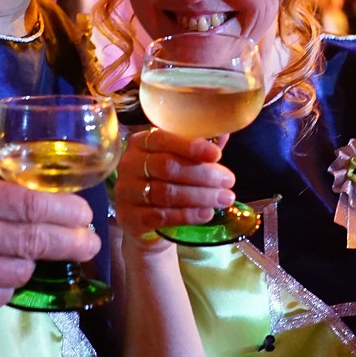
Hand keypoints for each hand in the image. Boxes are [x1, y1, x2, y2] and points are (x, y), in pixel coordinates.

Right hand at [0, 177, 100, 327]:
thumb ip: (0, 201)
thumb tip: (57, 209)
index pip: (33, 205)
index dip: (67, 212)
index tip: (87, 216)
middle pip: (38, 240)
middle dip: (73, 243)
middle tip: (92, 244)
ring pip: (23, 271)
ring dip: (24, 264)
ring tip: (2, 257)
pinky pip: (3, 297)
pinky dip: (1, 287)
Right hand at [113, 127, 233, 247]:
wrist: (147, 223)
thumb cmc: (167, 184)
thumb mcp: (182, 162)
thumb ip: (200, 149)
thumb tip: (225, 133)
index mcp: (141, 143)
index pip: (164, 139)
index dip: (191, 147)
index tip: (217, 155)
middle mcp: (129, 164)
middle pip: (168, 167)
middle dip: (203, 174)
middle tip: (229, 181)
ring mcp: (126, 192)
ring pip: (166, 192)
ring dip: (200, 196)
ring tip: (224, 199)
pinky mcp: (129, 218)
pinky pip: (161, 216)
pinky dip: (187, 215)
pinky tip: (206, 213)